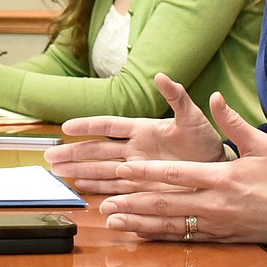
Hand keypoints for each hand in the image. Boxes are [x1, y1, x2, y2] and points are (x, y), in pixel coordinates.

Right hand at [45, 73, 226, 194]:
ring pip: (102, 169)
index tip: (66, 127)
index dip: (88, 126)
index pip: (109, 126)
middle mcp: (135, 149)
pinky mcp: (143, 186)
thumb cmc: (205, 139)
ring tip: (58, 172)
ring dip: (80, 171)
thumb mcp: (192, 116)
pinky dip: (99, 190)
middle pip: (98, 150)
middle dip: (74, 153)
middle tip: (50, 157)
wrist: (217, 168)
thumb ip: (176, 97)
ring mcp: (137, 169)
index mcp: (143, 129)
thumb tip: (162, 76)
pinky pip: (116, 188)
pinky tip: (82, 190)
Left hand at [98, 90, 266, 246]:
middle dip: (132, 200)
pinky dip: (158, 234)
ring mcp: (214, 223)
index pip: (176, 174)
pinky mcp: (218, 236)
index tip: (124, 169)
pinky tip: (141, 231)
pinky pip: (182, 237)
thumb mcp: (261, 143)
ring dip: (139, 221)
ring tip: (113, 218)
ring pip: (168, 224)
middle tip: (106, 199)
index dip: (147, 173)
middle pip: (165, 203)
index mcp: (221, 177)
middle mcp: (213, 203)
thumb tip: (215, 97)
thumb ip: (233, 121)